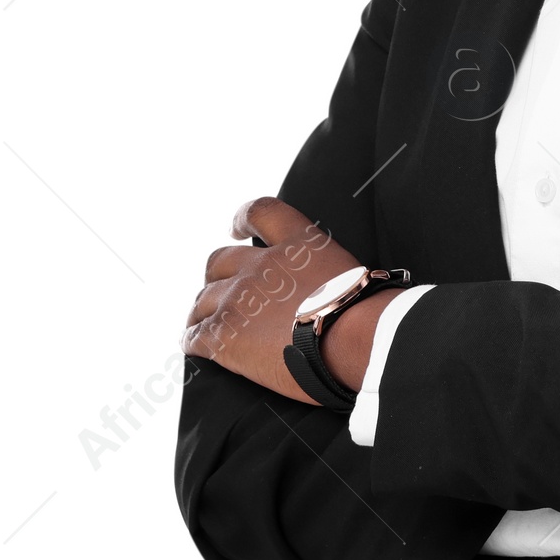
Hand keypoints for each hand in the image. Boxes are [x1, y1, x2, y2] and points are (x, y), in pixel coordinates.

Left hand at [181, 197, 361, 403]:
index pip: (261, 211)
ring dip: (202, 312)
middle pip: (219, 260)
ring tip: (204, 325)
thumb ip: (324, 271)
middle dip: (216, 275)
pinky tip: (199, 347)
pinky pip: (195, 336)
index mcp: (297, 243)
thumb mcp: (349, 271)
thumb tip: (329, 289)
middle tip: (220, 289)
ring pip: (202, 300)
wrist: (352, 338)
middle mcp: (261, 265)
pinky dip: (195, 341)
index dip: (242, 218)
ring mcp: (238, 298)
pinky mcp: (224, 334)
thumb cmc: (363, 310)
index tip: (236, 228)